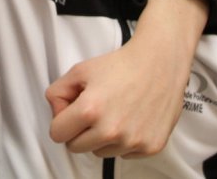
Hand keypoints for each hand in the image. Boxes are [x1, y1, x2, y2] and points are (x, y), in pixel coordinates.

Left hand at [47, 0, 205, 157]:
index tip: (72, 112)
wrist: (159, 63)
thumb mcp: (80, 70)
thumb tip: (57, 114)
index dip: (62, 120)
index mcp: (90, 110)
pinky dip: (124, 141)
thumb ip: (57, 93)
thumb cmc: (122, 65)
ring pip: (100, 152)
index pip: (57, 134)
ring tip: (115, 112)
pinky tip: (131, 118)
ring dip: (102, 137)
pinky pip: (123, 153)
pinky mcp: (150, 147)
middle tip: (94, 111)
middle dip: (80, 131)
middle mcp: (111, 130)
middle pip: (76, 147)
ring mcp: (132, 141)